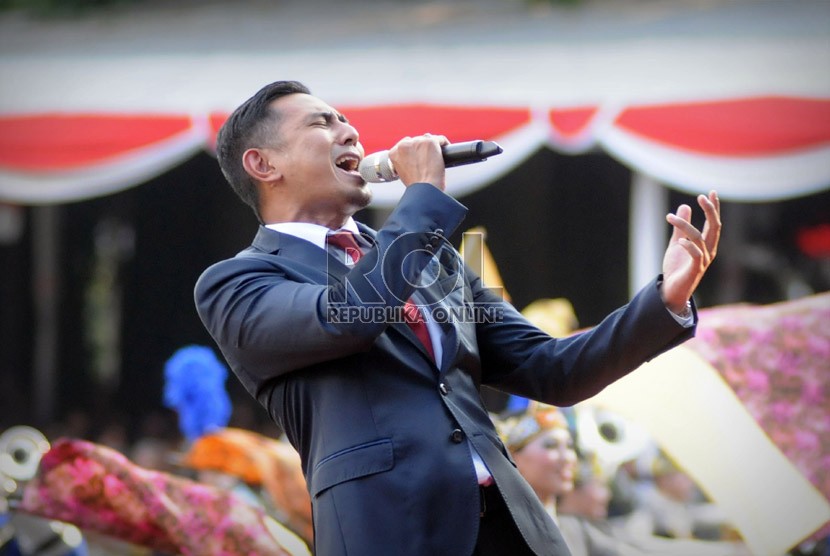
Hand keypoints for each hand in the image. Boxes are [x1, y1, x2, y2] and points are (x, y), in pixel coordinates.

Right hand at [389, 133, 447, 189]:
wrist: (424, 189)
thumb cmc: (416, 186)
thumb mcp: (403, 173)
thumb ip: (406, 162)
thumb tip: (415, 158)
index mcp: (394, 153)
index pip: (405, 145)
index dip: (413, 150)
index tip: (419, 156)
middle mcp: (404, 145)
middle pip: (417, 140)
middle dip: (422, 148)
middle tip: (429, 159)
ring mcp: (418, 142)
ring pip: (428, 139)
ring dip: (432, 146)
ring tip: (436, 156)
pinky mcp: (430, 142)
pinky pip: (440, 139)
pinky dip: (444, 144)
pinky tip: (445, 152)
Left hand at [661, 190, 720, 313]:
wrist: (672, 290)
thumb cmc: (677, 268)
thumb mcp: (677, 243)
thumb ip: (681, 227)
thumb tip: (685, 206)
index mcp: (706, 244)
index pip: (713, 223)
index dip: (713, 208)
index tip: (711, 192)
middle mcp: (709, 250)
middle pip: (715, 227)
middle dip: (710, 211)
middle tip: (701, 197)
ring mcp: (703, 260)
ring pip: (698, 237)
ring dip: (684, 225)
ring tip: (670, 217)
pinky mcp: (695, 269)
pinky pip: (696, 254)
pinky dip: (688, 245)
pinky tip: (680, 240)